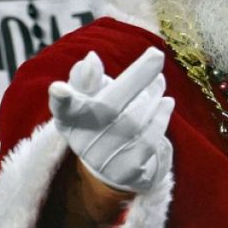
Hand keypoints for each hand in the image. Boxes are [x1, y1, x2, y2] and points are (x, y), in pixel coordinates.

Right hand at [49, 48, 174, 192]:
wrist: (111, 165)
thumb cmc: (99, 118)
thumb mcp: (88, 97)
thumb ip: (87, 78)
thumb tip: (91, 59)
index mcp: (69, 118)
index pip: (62, 107)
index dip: (60, 99)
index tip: (60, 88)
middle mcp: (82, 142)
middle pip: (108, 106)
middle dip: (136, 77)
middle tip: (157, 55)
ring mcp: (104, 160)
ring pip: (134, 121)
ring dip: (153, 97)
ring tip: (160, 82)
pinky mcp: (127, 172)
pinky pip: (149, 141)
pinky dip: (160, 118)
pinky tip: (167, 103)